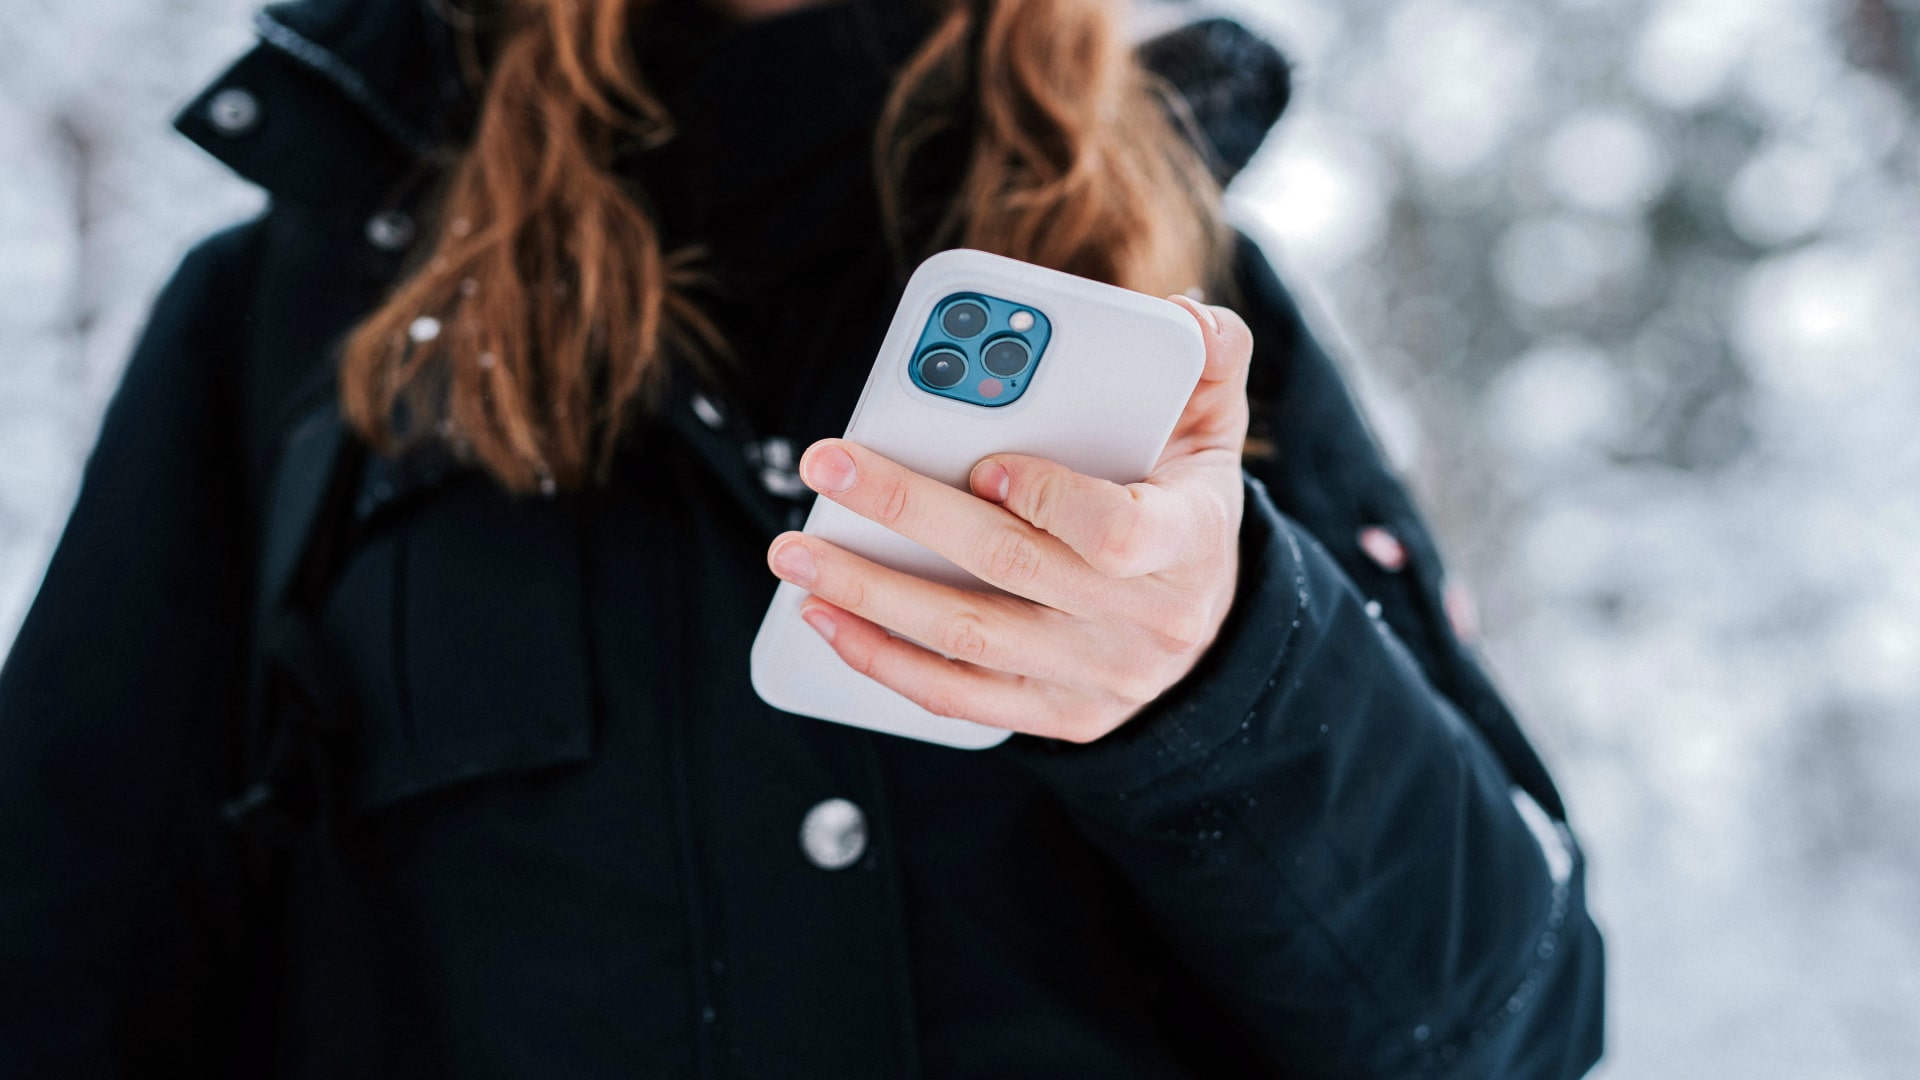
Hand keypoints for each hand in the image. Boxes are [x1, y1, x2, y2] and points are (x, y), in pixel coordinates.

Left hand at [766, 296, 1253, 742]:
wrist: (1206, 625)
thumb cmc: (1186, 504)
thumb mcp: (1214, 428)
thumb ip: (1209, 358)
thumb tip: (1181, 310)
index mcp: (1189, 541)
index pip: (1119, 532)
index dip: (1047, 499)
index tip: (983, 463)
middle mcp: (1147, 622)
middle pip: (1011, 569)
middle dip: (907, 511)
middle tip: (825, 467)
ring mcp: (1099, 678)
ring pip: (969, 637)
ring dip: (870, 594)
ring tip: (797, 550)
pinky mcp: (1057, 716)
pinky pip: (958, 696)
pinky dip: (883, 660)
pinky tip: (825, 616)